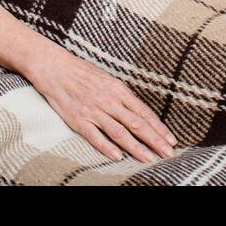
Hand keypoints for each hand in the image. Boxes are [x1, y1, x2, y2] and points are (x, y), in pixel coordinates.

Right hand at [30, 48, 176, 162]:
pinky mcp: (78, 119)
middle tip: (168, 153)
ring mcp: (93, 111)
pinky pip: (95, 136)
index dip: (159, 127)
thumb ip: (122, 96)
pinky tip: (117, 156)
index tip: (171, 140)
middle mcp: (109, 100)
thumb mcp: (107, 79)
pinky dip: (106, 147)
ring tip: (149, 158)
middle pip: (136, 124)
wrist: (55, 67)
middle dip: (154, 140)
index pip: (144, 112)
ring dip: (136, 147)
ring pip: (119, 132)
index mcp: (118, 89)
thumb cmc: (82, 72)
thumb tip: (139, 112)